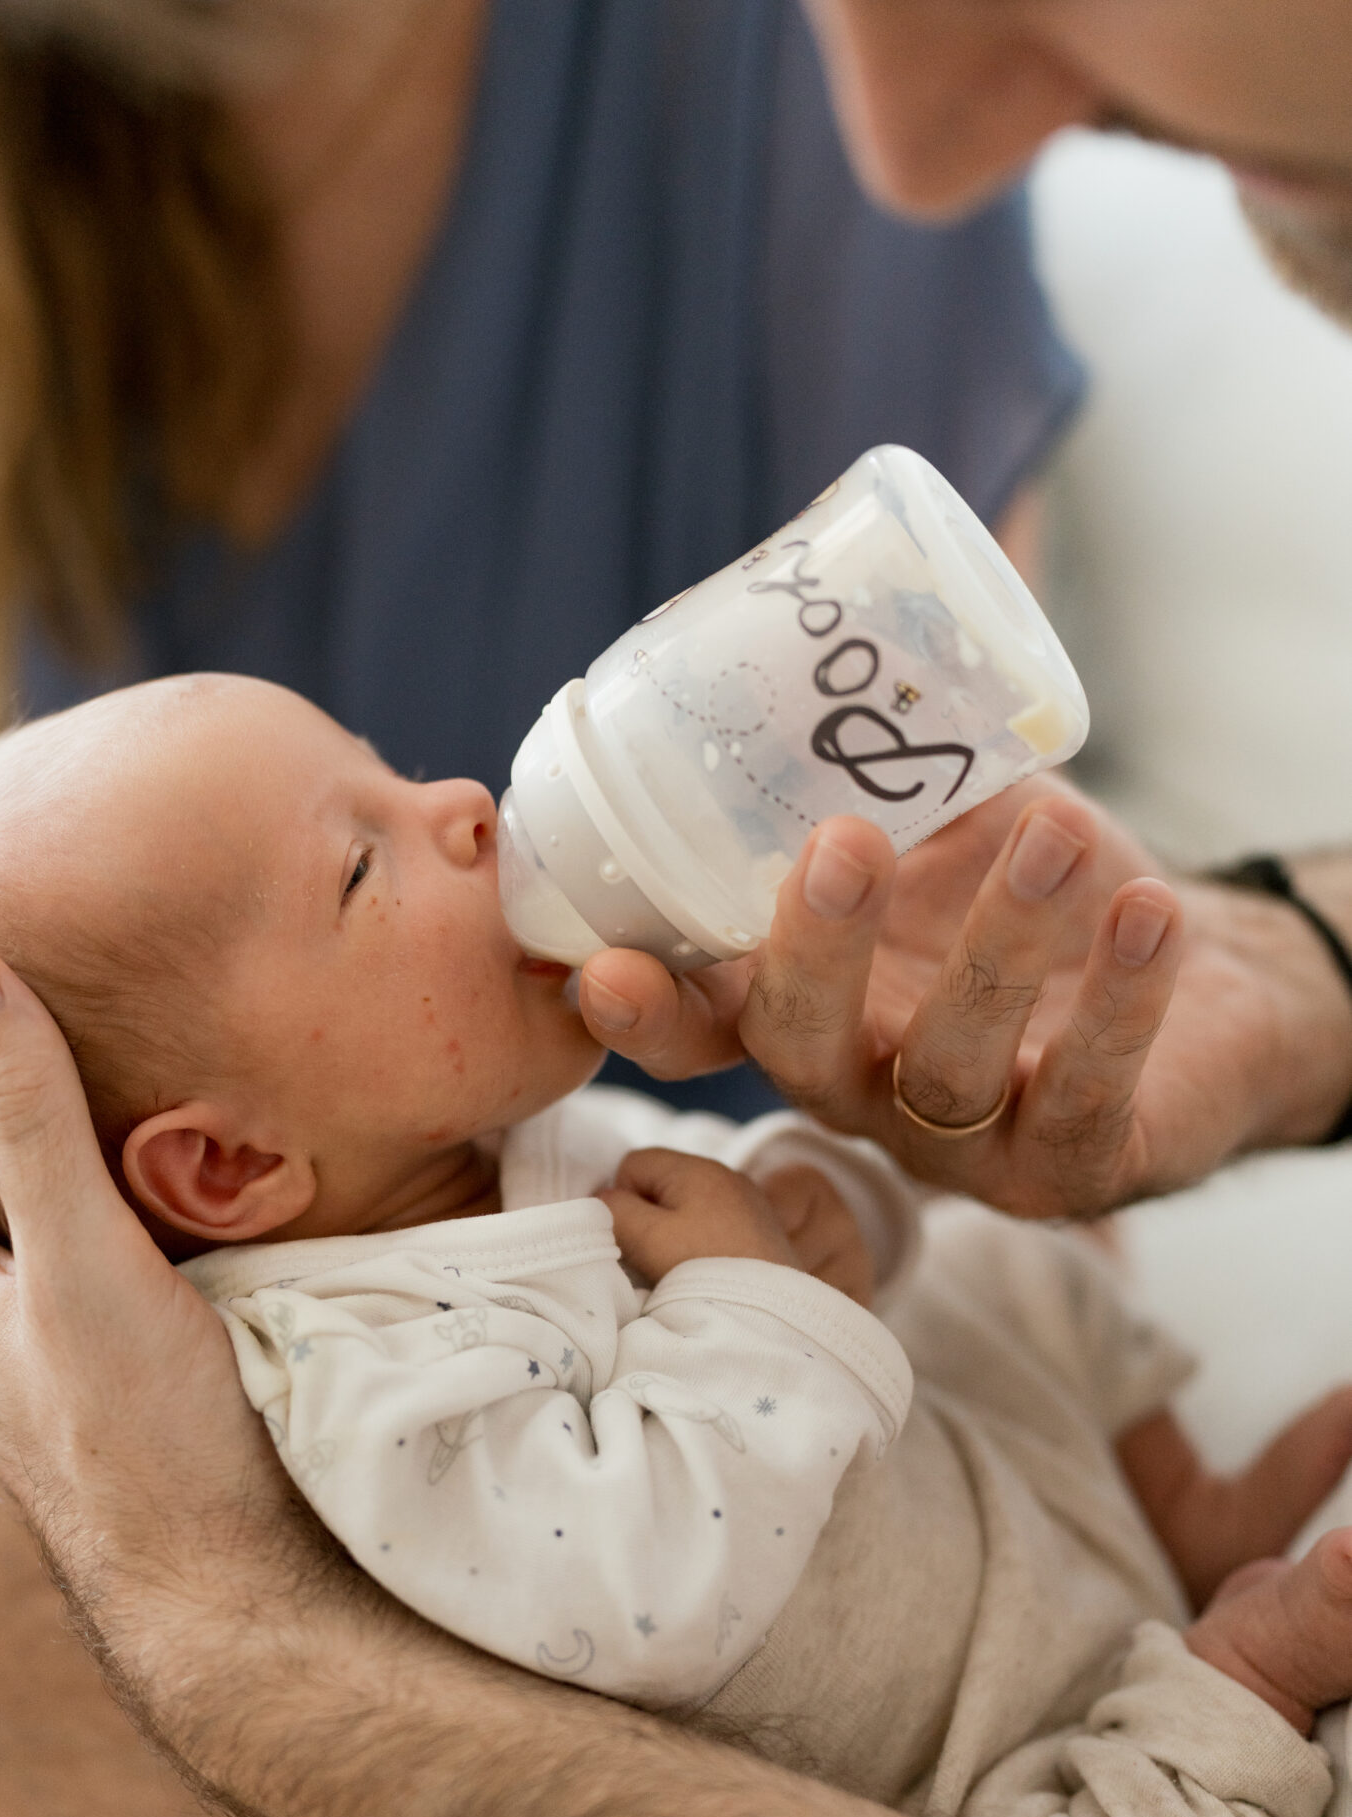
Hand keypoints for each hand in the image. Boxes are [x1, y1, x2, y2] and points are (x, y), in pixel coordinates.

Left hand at [0, 939, 417, 1815]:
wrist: (251, 1609)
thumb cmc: (151, 1450)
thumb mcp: (79, 1265)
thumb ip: (24, 1119)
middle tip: (34, 1001)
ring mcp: (70, 1365)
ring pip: (44, 1235)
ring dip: (67, 1156)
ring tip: (128, 1064)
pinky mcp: (149, 1385)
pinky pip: (124, 1272)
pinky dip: (144, 1211)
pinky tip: (213, 1181)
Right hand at [580, 782, 1351, 1217]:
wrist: (1211, 985)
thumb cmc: (1043, 888)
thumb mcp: (950, 821)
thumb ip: (879, 766)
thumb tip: (819, 648)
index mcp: (805, 1007)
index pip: (697, 1025)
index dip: (644, 1012)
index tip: (605, 970)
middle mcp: (865, 1088)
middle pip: (801, 1051)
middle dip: (815, 954)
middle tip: (841, 845)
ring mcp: (965, 1144)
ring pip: (950, 1069)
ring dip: (1000, 946)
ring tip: (1057, 831)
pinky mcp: (1078, 1168)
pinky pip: (1086, 1100)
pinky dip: (1117, 1004)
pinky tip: (1146, 912)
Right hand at [599, 1146, 864, 1291]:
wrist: (776, 1312)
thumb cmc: (707, 1269)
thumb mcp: (647, 1237)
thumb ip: (614, 1211)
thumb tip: (601, 1201)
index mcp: (697, 1168)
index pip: (633, 1163)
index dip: (620, 1199)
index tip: (630, 1239)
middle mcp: (727, 1177)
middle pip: (661, 1185)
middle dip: (647, 1218)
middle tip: (651, 1258)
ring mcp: (748, 1205)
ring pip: (686, 1209)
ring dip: (672, 1237)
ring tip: (679, 1271)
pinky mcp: (760, 1234)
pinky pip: (712, 1228)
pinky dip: (699, 1248)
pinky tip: (705, 1275)